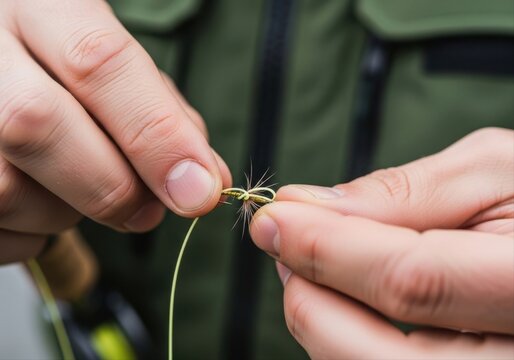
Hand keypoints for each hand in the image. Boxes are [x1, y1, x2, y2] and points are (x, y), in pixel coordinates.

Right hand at [0, 0, 230, 262]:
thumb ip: (161, 116)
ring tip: (78, 186)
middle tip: (148, 210)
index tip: (200, 190)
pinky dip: (32, 232)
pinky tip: (43, 198)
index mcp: (38, 4)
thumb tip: (204, 182)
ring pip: (8, 188)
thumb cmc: (64, 70)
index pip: (97, 61)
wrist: (0, 67)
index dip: (157, 135)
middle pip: (36, 124)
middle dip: (112, 186)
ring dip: (68, 211)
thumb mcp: (115, 66)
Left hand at [250, 128, 513, 358]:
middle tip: (283, 242)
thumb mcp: (496, 171)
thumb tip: (309, 205)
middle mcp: (513, 359)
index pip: (410, 282)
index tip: (274, 217)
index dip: (326, 249)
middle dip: (309, 297)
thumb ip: (404, 192)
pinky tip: (342, 297)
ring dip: (319, 320)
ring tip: (313, 264)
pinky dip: (345, 338)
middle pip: (375, 356)